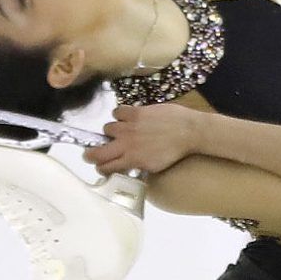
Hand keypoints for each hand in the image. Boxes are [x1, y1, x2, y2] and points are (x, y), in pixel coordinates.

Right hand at [88, 102, 206, 179]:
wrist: (189, 132)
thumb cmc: (175, 152)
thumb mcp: (155, 166)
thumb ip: (138, 166)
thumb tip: (128, 167)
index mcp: (131, 160)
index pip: (104, 167)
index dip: (101, 168)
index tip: (103, 166)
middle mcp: (126, 144)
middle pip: (96, 151)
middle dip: (91, 154)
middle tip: (93, 154)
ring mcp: (129, 127)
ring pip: (107, 129)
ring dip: (111, 132)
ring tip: (120, 132)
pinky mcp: (136, 112)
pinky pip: (117, 112)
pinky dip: (119, 115)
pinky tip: (127, 118)